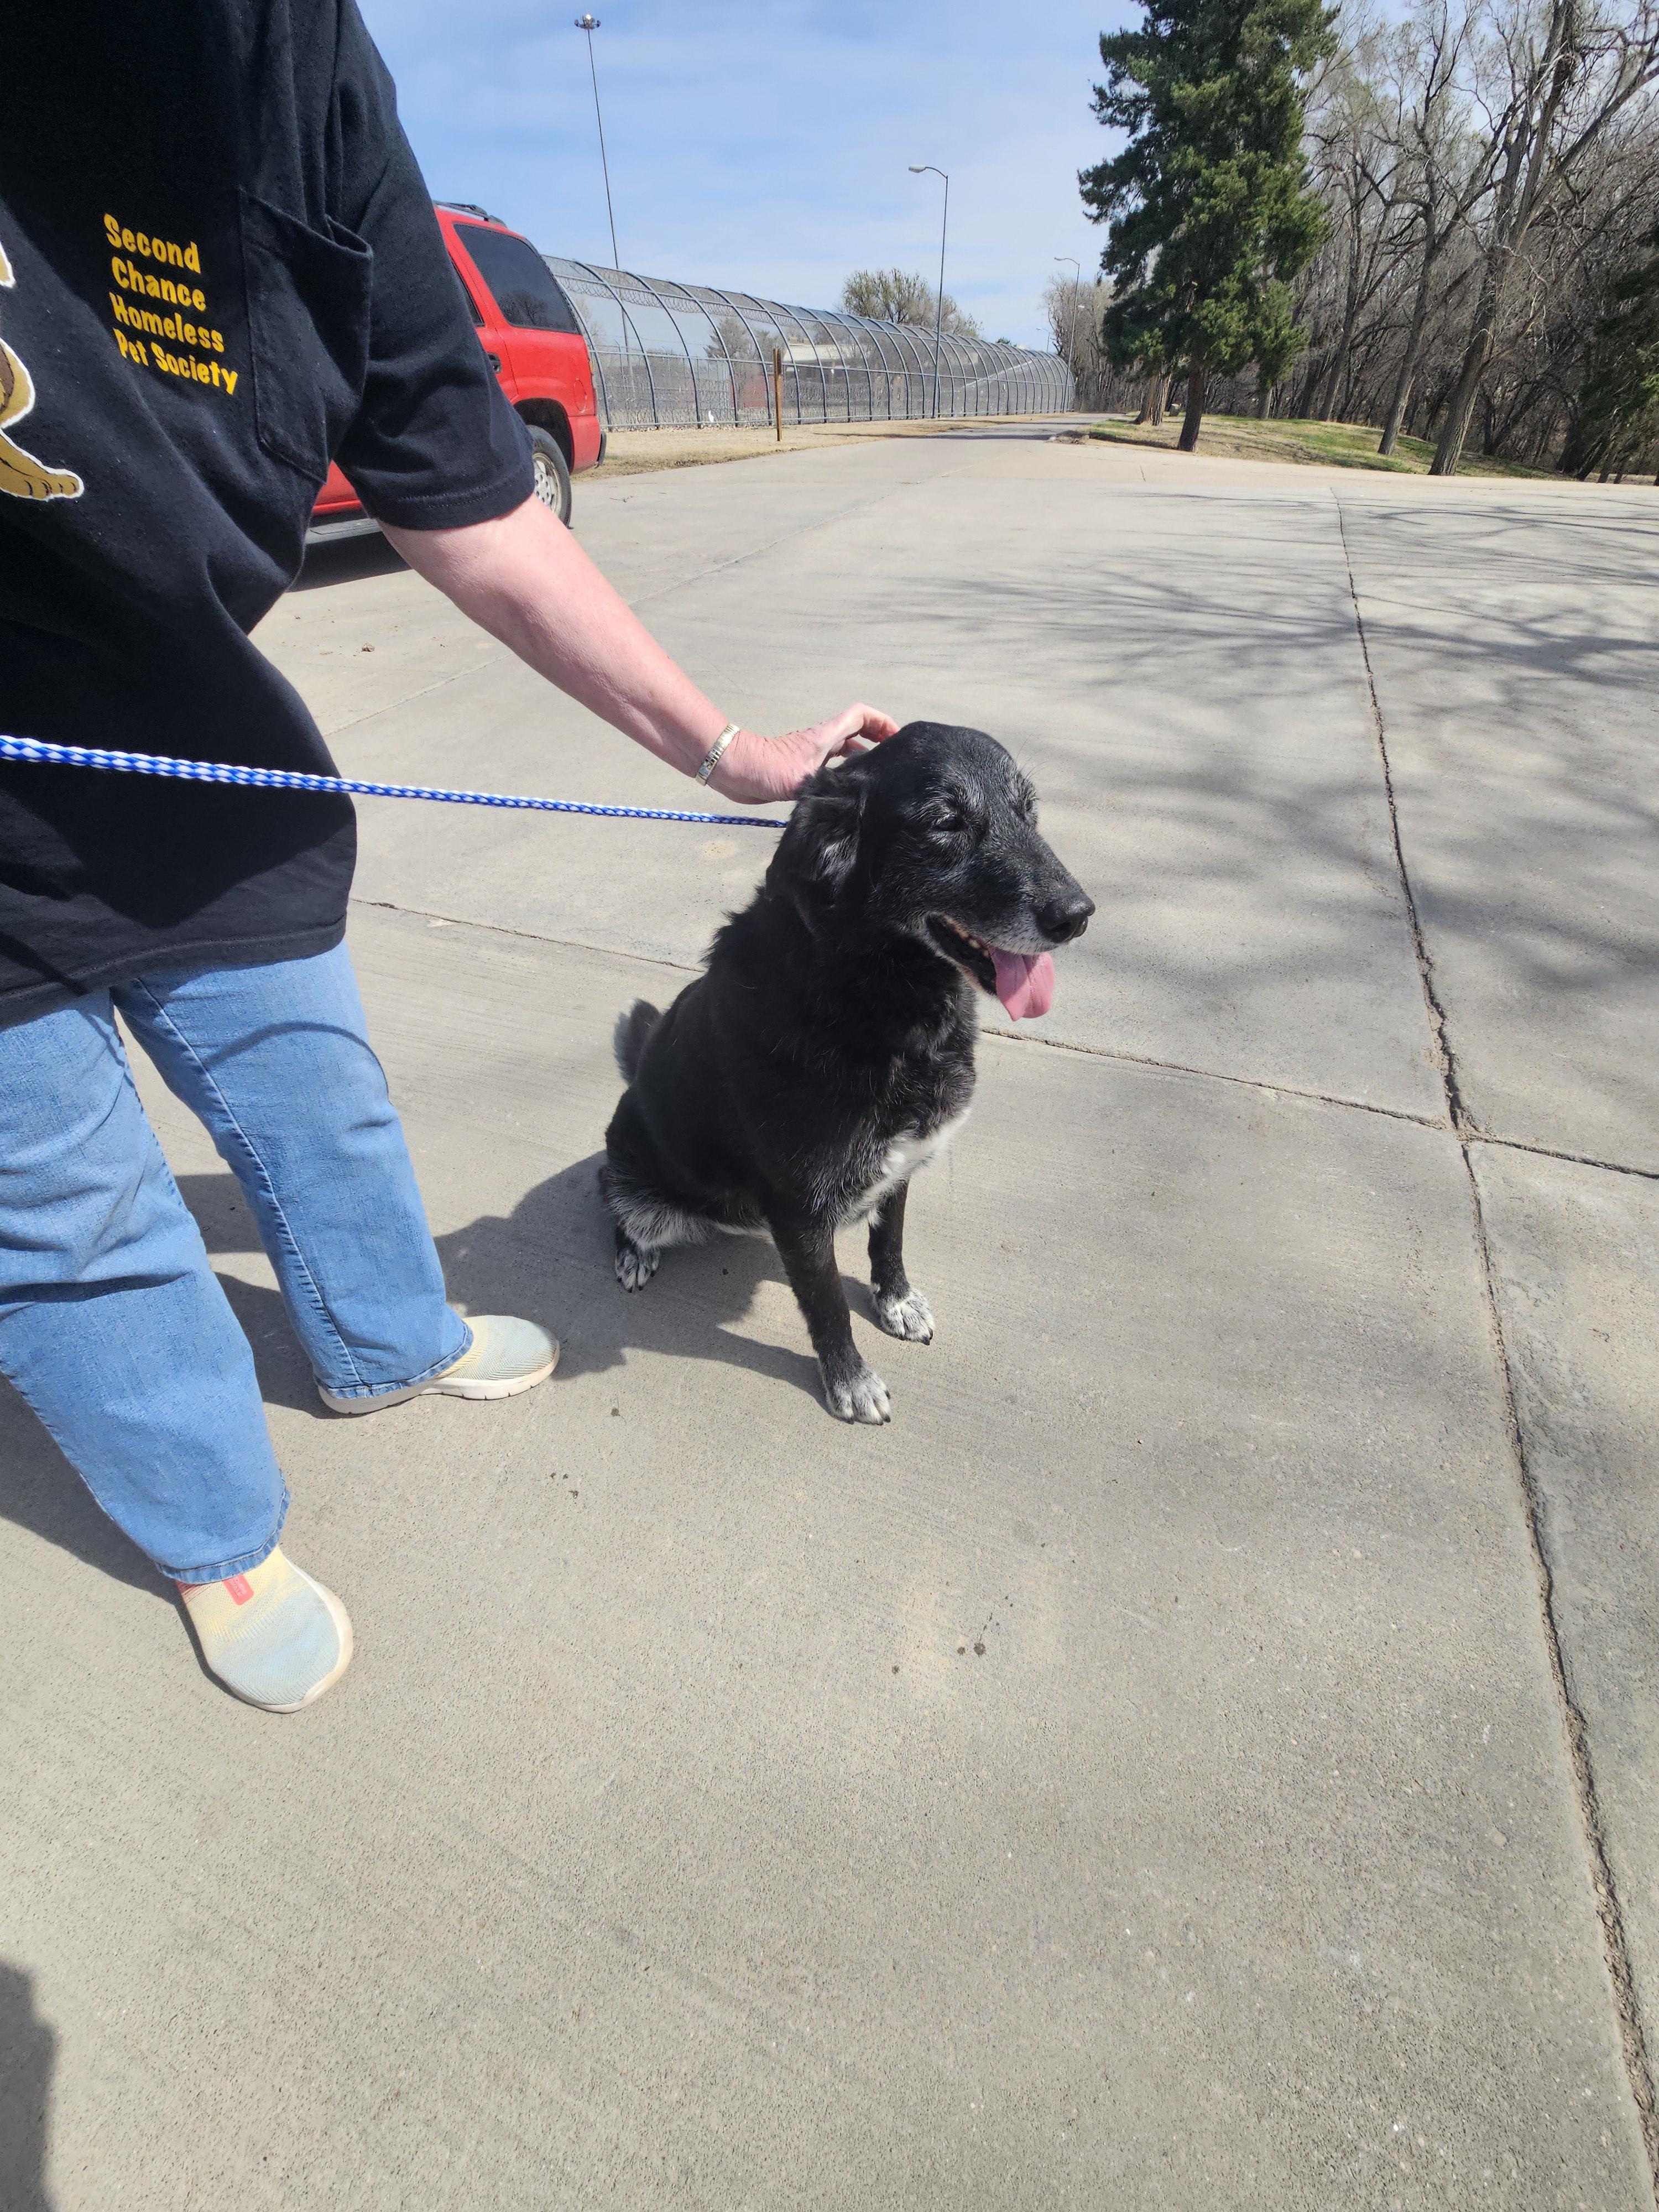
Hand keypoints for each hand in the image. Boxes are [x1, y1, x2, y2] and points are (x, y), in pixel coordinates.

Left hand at [707, 705, 900, 804]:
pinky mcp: (803, 769)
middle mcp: (822, 741)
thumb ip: (829, 781)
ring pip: (846, 748)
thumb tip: (851, 792)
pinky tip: (850, 786)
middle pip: (857, 730)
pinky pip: (832, 765)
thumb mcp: (803, 776)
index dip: (882, 720)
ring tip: (878, 771)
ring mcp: (813, 754)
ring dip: (864, 754)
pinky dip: (846, 769)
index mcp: (825, 736)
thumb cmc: (766, 769)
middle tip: (894, 755)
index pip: (860, 716)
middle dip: (878, 737)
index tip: (897, 736)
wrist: (735, 771)